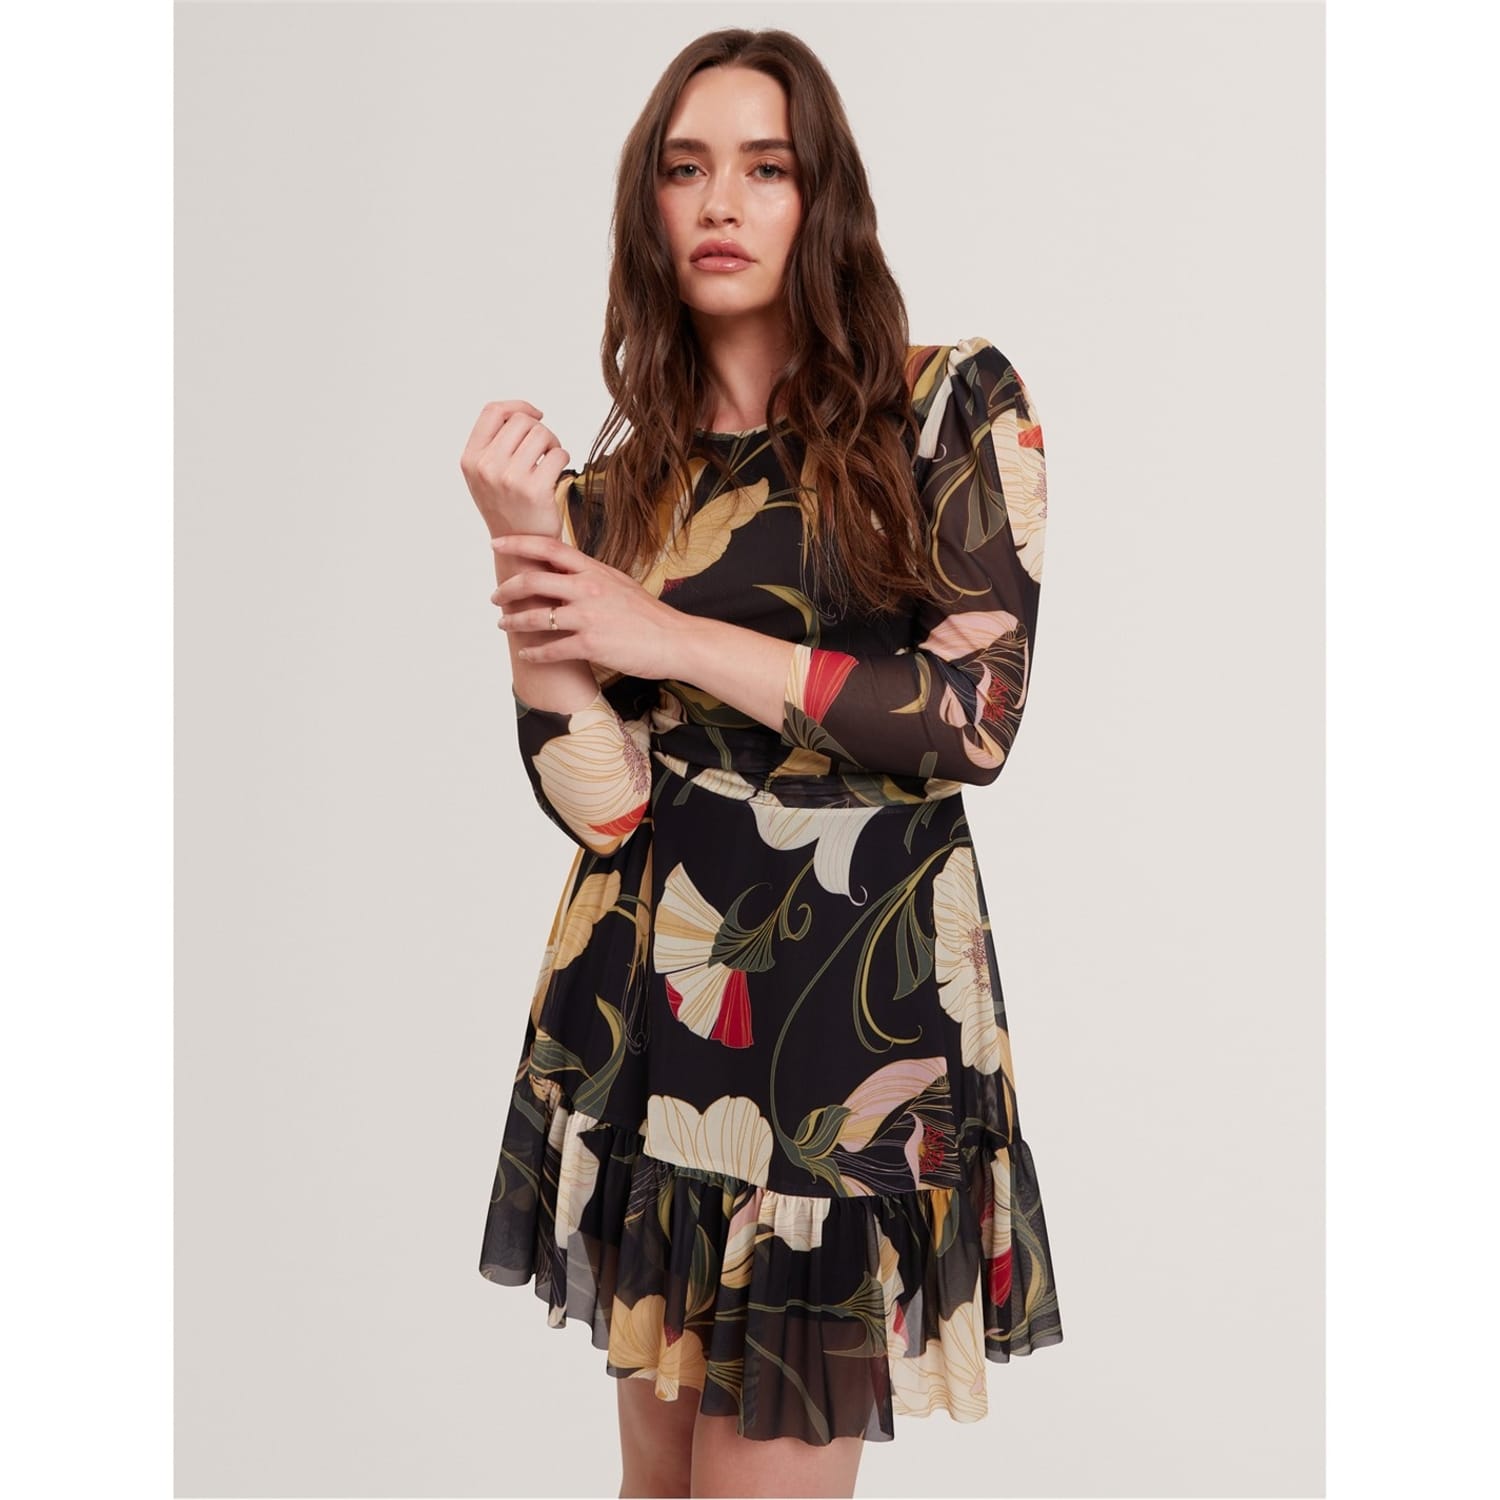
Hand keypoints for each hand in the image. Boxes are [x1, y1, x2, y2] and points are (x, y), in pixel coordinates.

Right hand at [458, 399, 568, 537]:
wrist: (520, 548)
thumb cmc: (508, 507)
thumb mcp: (485, 474)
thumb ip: (494, 443)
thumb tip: (523, 411)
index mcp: (470, 459)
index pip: (493, 411)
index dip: (518, 406)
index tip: (535, 414)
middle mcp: (486, 467)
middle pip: (522, 421)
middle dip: (540, 430)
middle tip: (544, 451)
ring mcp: (509, 478)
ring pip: (542, 433)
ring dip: (553, 444)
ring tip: (549, 462)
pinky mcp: (534, 490)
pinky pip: (559, 454)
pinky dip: (563, 459)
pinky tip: (557, 474)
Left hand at [490, 531, 685, 680]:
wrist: (675, 640)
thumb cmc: (649, 614)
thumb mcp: (618, 583)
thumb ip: (590, 576)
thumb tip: (564, 571)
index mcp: (594, 570)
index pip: (548, 548)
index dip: (517, 543)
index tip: (496, 543)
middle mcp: (588, 589)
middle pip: (533, 581)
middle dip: (506, 590)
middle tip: (496, 597)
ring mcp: (588, 617)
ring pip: (536, 617)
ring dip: (513, 622)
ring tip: (504, 624)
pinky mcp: (591, 644)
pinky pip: (551, 649)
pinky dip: (534, 653)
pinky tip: (527, 655)